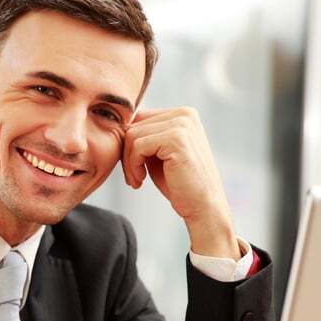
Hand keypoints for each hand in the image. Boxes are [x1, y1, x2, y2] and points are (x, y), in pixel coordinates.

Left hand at [122, 107, 238, 258]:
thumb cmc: (179, 183)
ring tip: (137, 180)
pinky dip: (133, 165)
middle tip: (133, 177)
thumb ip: (145, 137)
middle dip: (126, 153)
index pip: (139, 118)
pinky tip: (141, 180)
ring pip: (132, 135)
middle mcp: (184, 114)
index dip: (129, 144)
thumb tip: (117, 125)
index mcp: (182, 114)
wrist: (203, 206)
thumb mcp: (159, 154)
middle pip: (134, 125)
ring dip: (128, 161)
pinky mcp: (176, 139)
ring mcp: (182, 125)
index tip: (132, 167)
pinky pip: (138, 146)